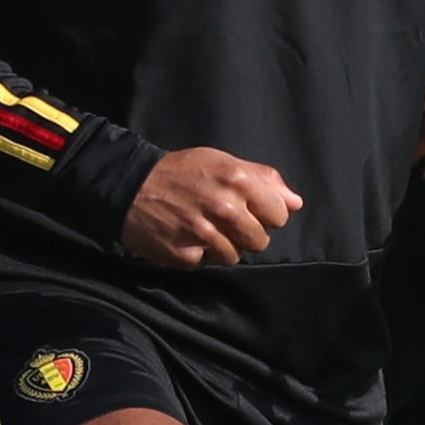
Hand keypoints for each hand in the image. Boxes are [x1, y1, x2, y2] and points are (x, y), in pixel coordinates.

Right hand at [122, 145, 301, 267]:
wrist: (128, 185)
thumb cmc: (181, 172)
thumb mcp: (223, 161)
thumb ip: (264, 179)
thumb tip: (296, 202)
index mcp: (238, 180)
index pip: (280, 215)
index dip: (266, 214)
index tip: (249, 209)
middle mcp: (223, 207)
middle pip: (260, 240)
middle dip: (245, 233)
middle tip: (222, 220)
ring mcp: (203, 232)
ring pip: (235, 256)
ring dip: (222, 246)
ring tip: (202, 227)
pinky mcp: (184, 253)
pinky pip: (206, 263)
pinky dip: (198, 253)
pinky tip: (184, 236)